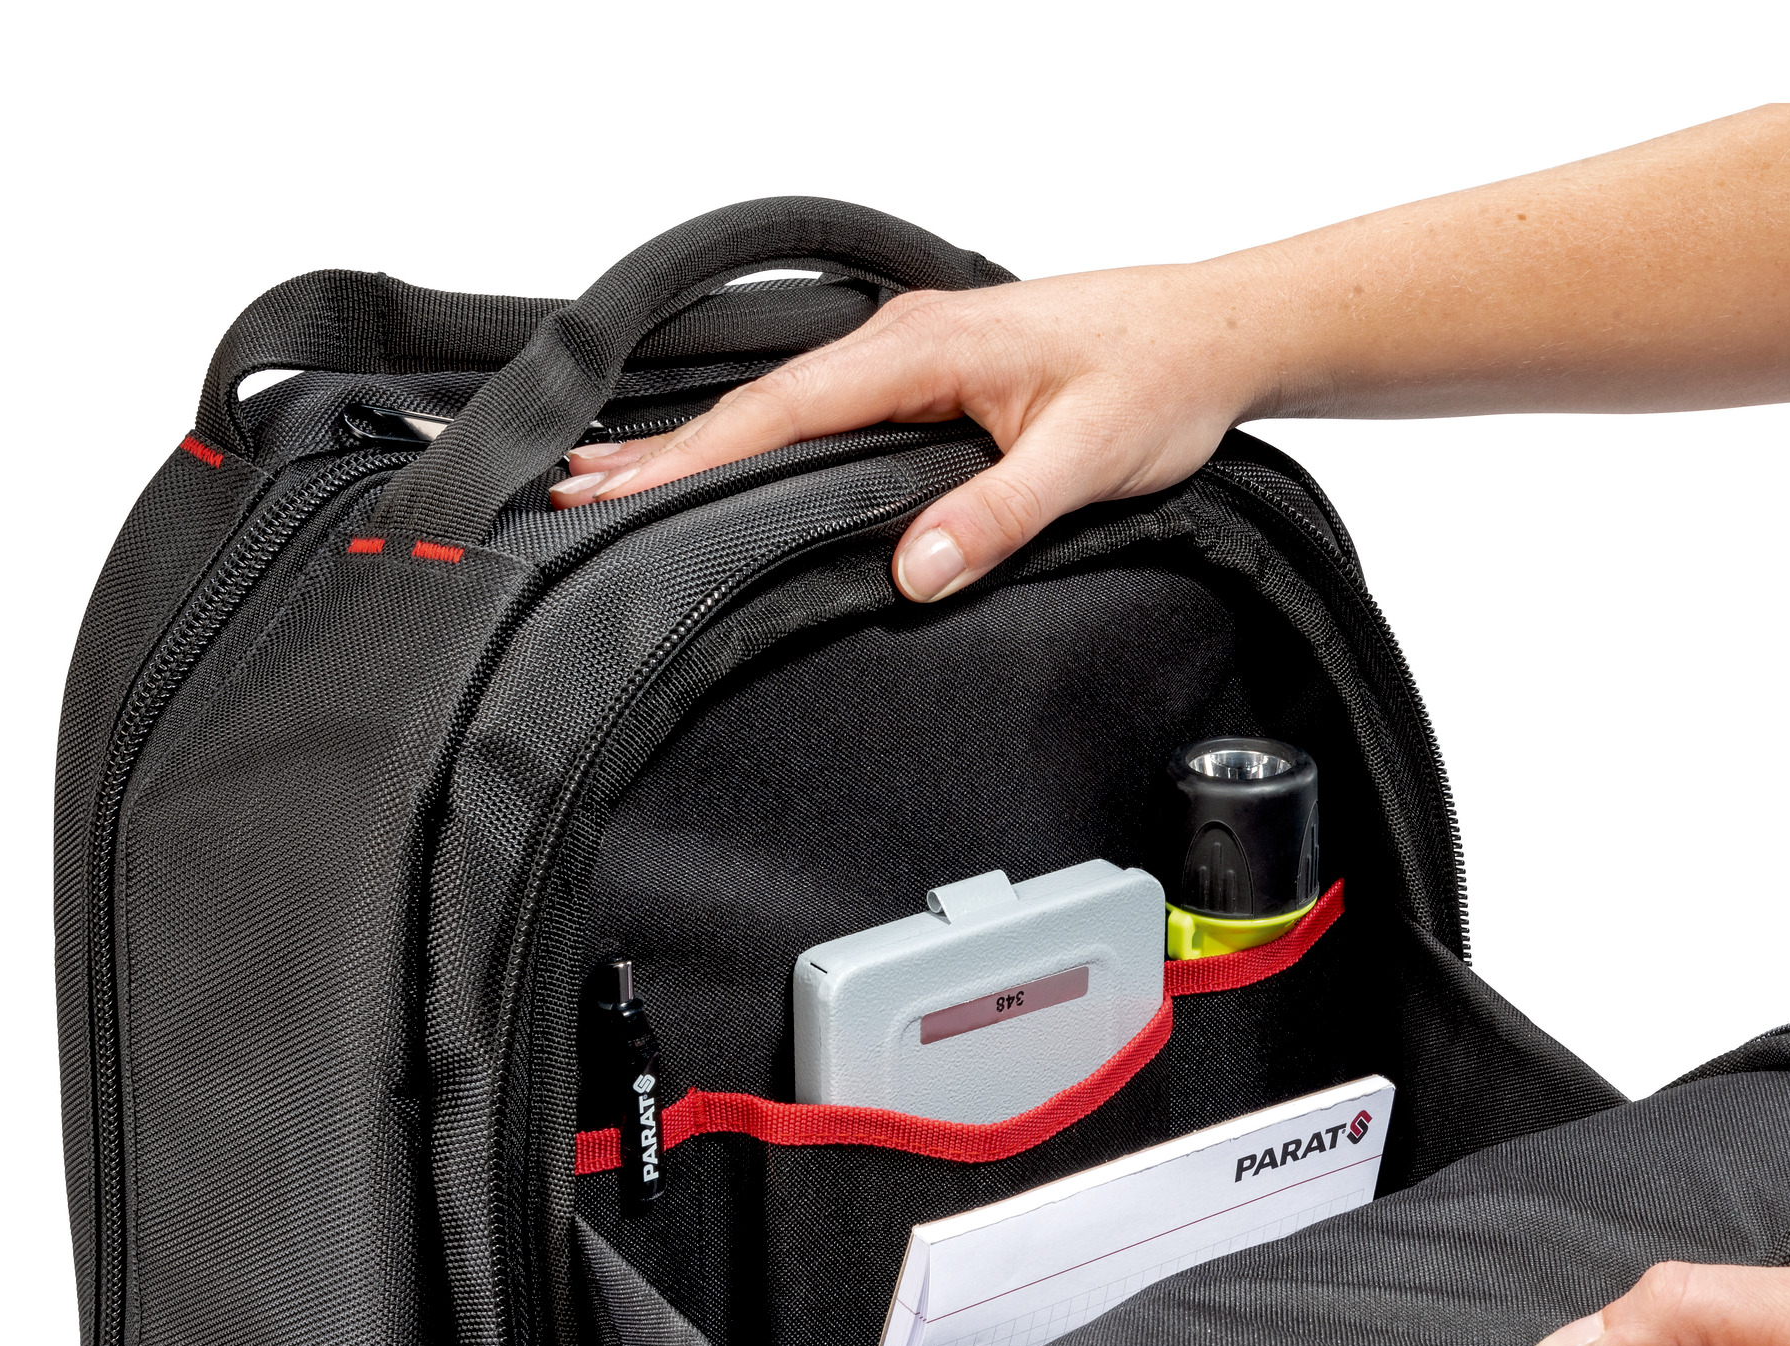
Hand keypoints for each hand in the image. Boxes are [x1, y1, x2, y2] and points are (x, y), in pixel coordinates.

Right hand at [548, 262, 1282, 600]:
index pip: (781, 414)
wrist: (1215, 333)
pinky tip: (736, 467)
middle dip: (665, 453)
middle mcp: (904, 338)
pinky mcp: (933, 371)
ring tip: (621, 487)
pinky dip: (764, 438)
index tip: (620, 499)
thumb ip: (997, 516)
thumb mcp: (1087, 460)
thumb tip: (916, 567)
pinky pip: (826, 408)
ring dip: (707, 446)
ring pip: (787, 406)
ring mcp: (914, 351)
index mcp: (922, 348)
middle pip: (759, 405)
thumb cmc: (1159, 378)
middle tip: (574, 497)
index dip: (695, 463)